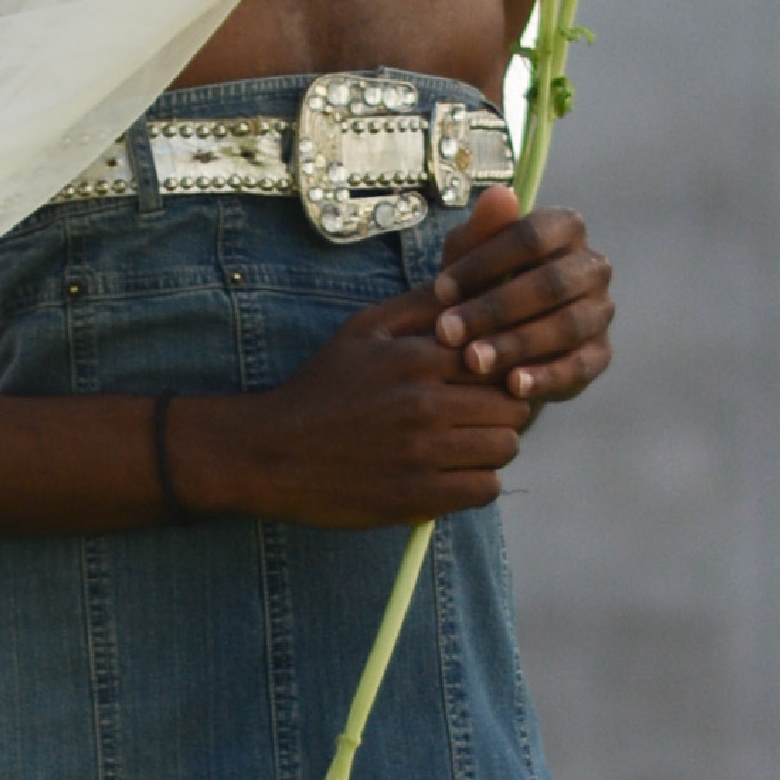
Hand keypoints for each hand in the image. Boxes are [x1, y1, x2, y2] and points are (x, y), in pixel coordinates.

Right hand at [187, 278, 543, 525]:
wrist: (267, 452)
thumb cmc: (319, 388)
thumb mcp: (361, 330)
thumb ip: (419, 304)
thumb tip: (469, 283)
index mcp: (416, 358)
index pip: (501, 358)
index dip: (502, 369)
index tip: (486, 381)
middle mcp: (423, 404)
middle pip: (512, 406)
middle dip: (502, 409)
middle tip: (479, 416)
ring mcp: (421, 453)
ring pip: (505, 447)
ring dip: (492, 447)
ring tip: (465, 446)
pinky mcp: (416, 496)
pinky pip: (485, 489)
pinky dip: (477, 483)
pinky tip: (453, 474)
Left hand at [430, 187, 610, 408]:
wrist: (495, 337)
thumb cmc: (479, 285)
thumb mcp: (467, 259)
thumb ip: (479, 232)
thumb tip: (500, 193)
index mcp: (566, 229)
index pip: (532, 236)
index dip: (484, 262)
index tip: (438, 290)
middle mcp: (592, 266)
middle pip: (551, 283)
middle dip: (494, 308)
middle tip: (447, 332)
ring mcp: (600, 310)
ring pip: (566, 325)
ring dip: (516, 343)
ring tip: (472, 361)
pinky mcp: (600, 353)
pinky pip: (580, 365)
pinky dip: (546, 376)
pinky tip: (512, 385)